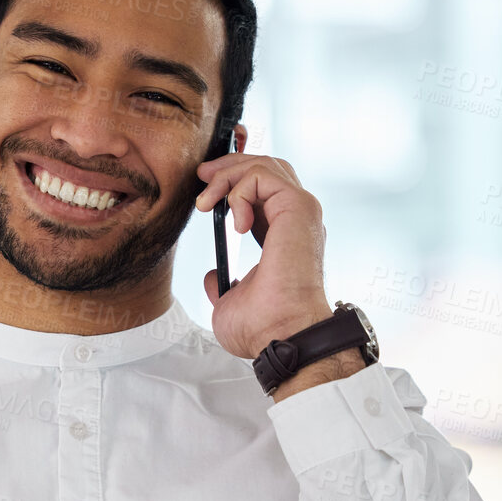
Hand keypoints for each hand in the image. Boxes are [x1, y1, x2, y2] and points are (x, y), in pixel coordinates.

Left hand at [193, 150, 333, 360]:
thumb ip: (222, 285)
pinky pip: (262, 175)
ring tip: (206, 201)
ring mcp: (300, 212)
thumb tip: (214, 277)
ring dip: (228, 174)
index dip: (234, 183)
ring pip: (265, 165)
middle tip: (201, 176)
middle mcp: (296, 220)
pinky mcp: (298, 208)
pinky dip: (238, 189)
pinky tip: (232, 221)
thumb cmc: (264, 328)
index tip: (205, 194)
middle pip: (267, 168)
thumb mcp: (229, 303)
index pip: (264, 192)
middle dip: (229, 166)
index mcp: (283, 237)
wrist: (283, 335)